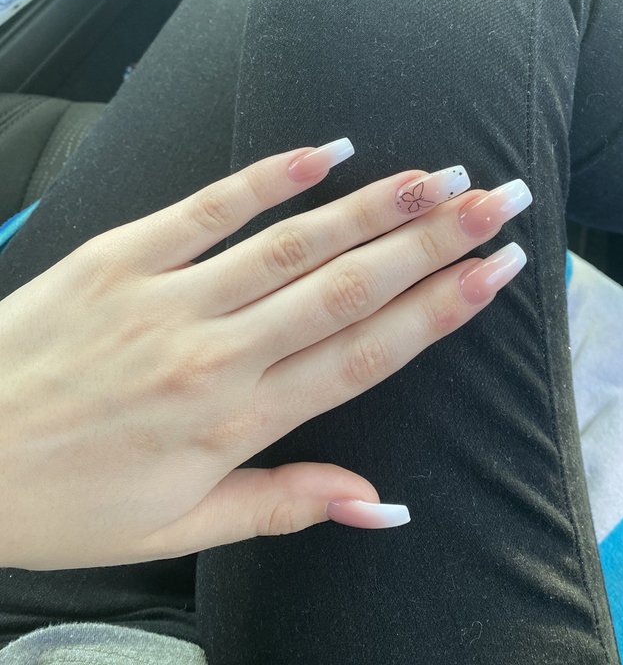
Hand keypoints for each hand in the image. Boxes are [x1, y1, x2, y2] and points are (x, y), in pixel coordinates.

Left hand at [0, 138, 529, 570]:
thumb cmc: (65, 503)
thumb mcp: (178, 528)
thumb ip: (286, 503)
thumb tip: (382, 503)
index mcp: (236, 421)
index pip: (364, 356)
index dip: (441, 311)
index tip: (499, 271)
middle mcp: (215, 353)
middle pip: (347, 288)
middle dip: (433, 242)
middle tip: (499, 200)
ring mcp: (166, 297)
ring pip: (291, 244)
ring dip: (372, 207)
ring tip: (438, 175)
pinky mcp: (119, 256)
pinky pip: (207, 209)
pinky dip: (269, 177)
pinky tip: (328, 151)